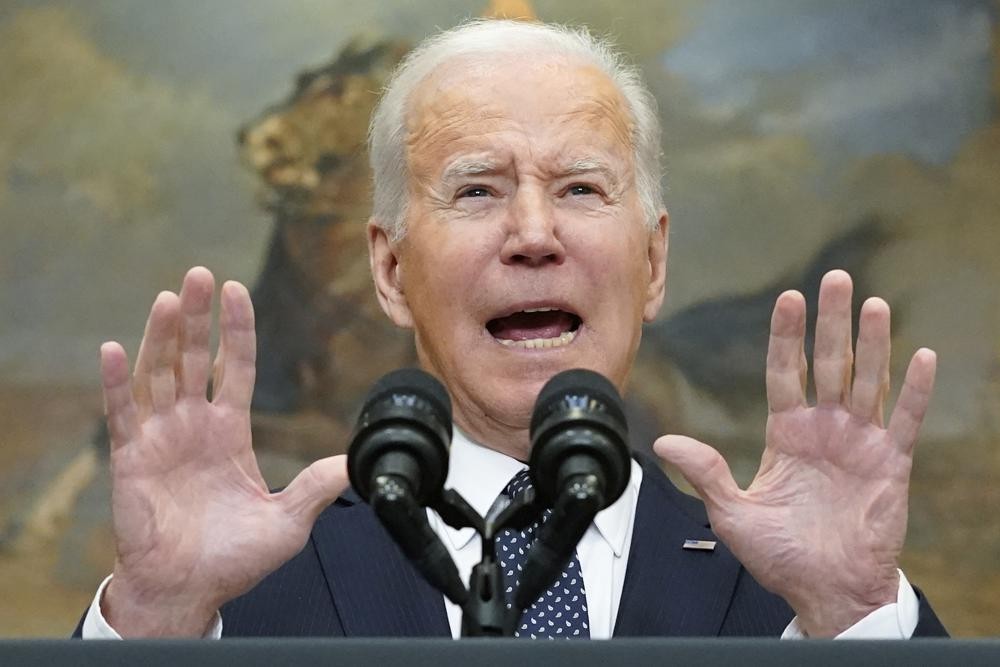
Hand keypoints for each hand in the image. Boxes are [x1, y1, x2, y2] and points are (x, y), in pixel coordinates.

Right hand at [99, 267, 348, 636]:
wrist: (189, 590)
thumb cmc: (233, 559)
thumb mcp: (288, 521)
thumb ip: (317, 487)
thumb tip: (355, 463)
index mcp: (229, 432)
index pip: (235, 368)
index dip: (236, 330)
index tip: (237, 292)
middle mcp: (193, 426)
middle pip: (194, 359)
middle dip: (197, 318)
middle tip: (200, 275)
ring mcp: (160, 438)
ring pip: (158, 374)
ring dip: (160, 336)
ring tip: (169, 298)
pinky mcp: (131, 459)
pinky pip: (121, 413)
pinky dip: (115, 381)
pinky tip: (114, 348)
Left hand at [654, 270, 936, 636]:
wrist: (825, 593)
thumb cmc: (781, 556)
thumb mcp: (732, 512)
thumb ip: (705, 472)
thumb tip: (664, 440)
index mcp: (787, 433)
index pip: (786, 372)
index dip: (787, 336)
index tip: (788, 298)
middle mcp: (824, 428)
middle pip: (830, 364)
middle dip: (831, 323)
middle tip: (835, 279)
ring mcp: (859, 443)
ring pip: (868, 381)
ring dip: (873, 343)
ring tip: (874, 304)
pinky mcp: (890, 464)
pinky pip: (904, 421)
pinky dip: (914, 391)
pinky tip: (920, 357)